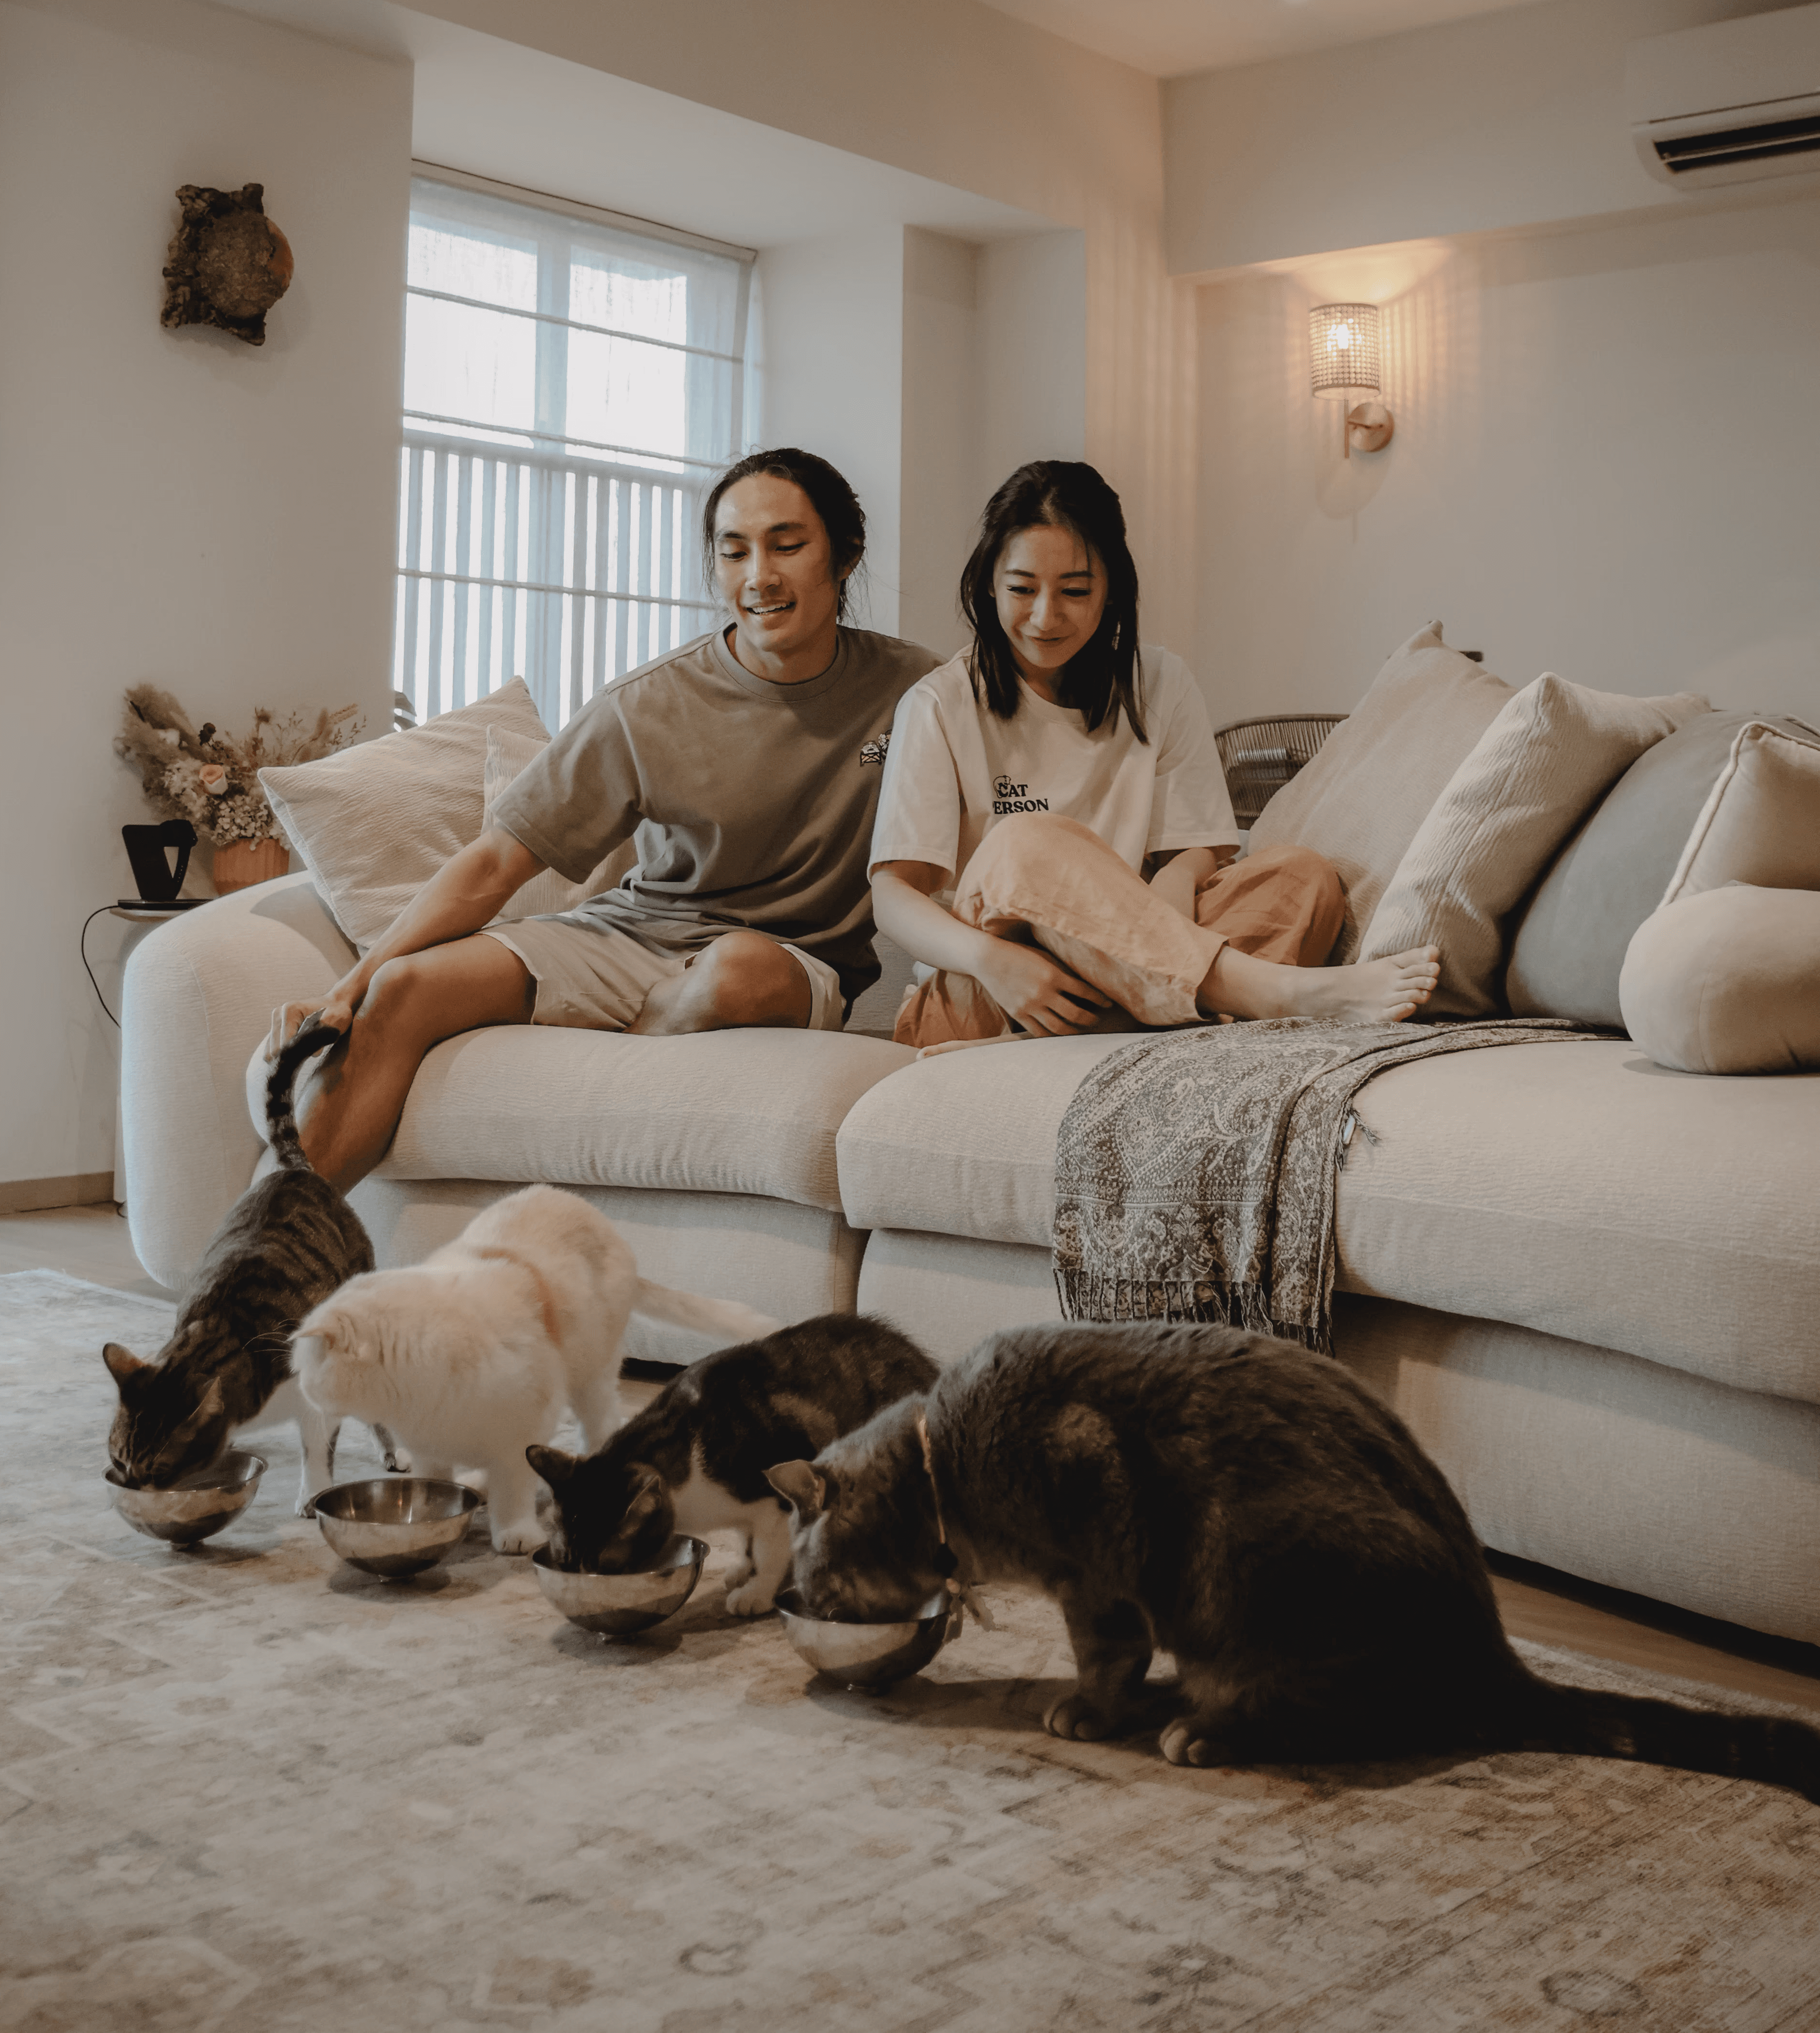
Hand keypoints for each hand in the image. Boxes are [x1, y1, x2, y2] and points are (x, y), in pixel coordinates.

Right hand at [265, 987, 356, 1061]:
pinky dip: (283, 1054)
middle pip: (275, 1048)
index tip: (311, 1054)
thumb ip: (322, 1035)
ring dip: (287, 1055)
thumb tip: (313, 1053)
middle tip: (309, 1054)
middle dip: (291, 1055)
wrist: (335, 1004)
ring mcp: (275, 1022)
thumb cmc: (336, 1012)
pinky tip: (296, 1054)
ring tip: (304, 1052)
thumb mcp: (334, 1021)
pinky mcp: (276, 1029)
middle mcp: (278, 1015)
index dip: (297, 1053)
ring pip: (271, 1050)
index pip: (285, 1042)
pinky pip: (272, 1048)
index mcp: (289, 1011)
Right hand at [970, 940, 1112, 1038]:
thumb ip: (1063, 971)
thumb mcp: (1045, 957)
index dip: (1099, 999)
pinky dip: (1052, 1035)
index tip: (1108, 1003)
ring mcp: (1030, 1006)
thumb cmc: (1019, 955)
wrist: (988, 959)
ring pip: (1058, 1027)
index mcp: (1053, 974)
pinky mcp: (1018, 1014)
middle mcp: (1043, 992)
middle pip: (1075, 1014)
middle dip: (1090, 1019)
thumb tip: (1085, 985)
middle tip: (1097, 1019)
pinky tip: (1059, 1034)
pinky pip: (1039, 1032)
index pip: (1084, 991)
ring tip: (1080, 1029)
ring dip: (1074, 1031)